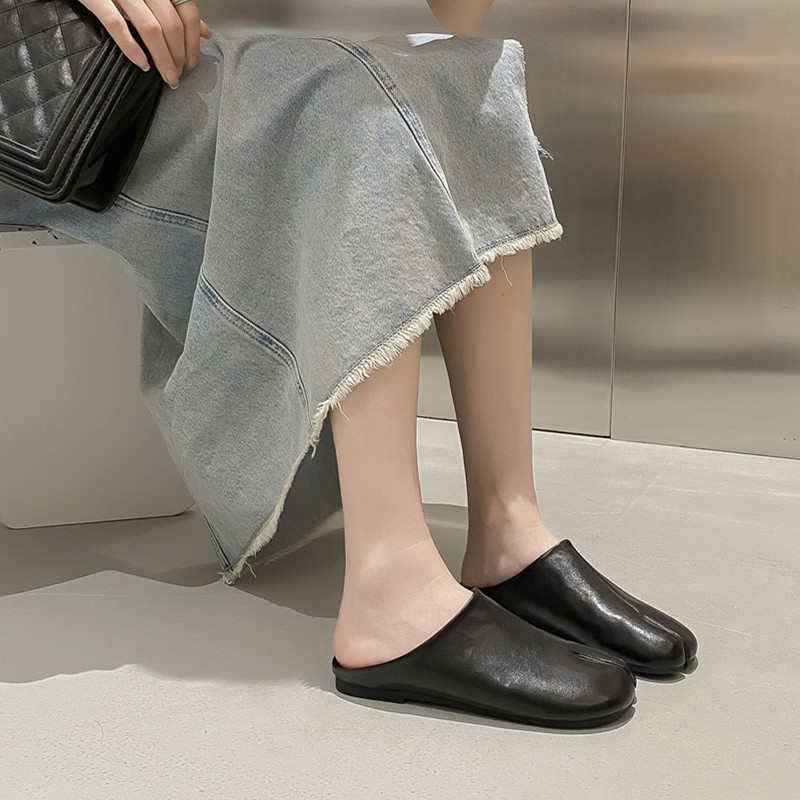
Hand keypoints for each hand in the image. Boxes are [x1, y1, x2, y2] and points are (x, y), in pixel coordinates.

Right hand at [76, 1, 212, 88]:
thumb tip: (203, 31)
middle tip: (177, 74)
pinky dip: (131, 47)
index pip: (187, 14)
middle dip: (178, 56)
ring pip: (151, 28)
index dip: (192, 43)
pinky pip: (116, 24)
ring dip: (162, 58)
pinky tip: (142, 64)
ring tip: (166, 75)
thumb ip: (176, 10)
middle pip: (172, 25)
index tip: (191, 63)